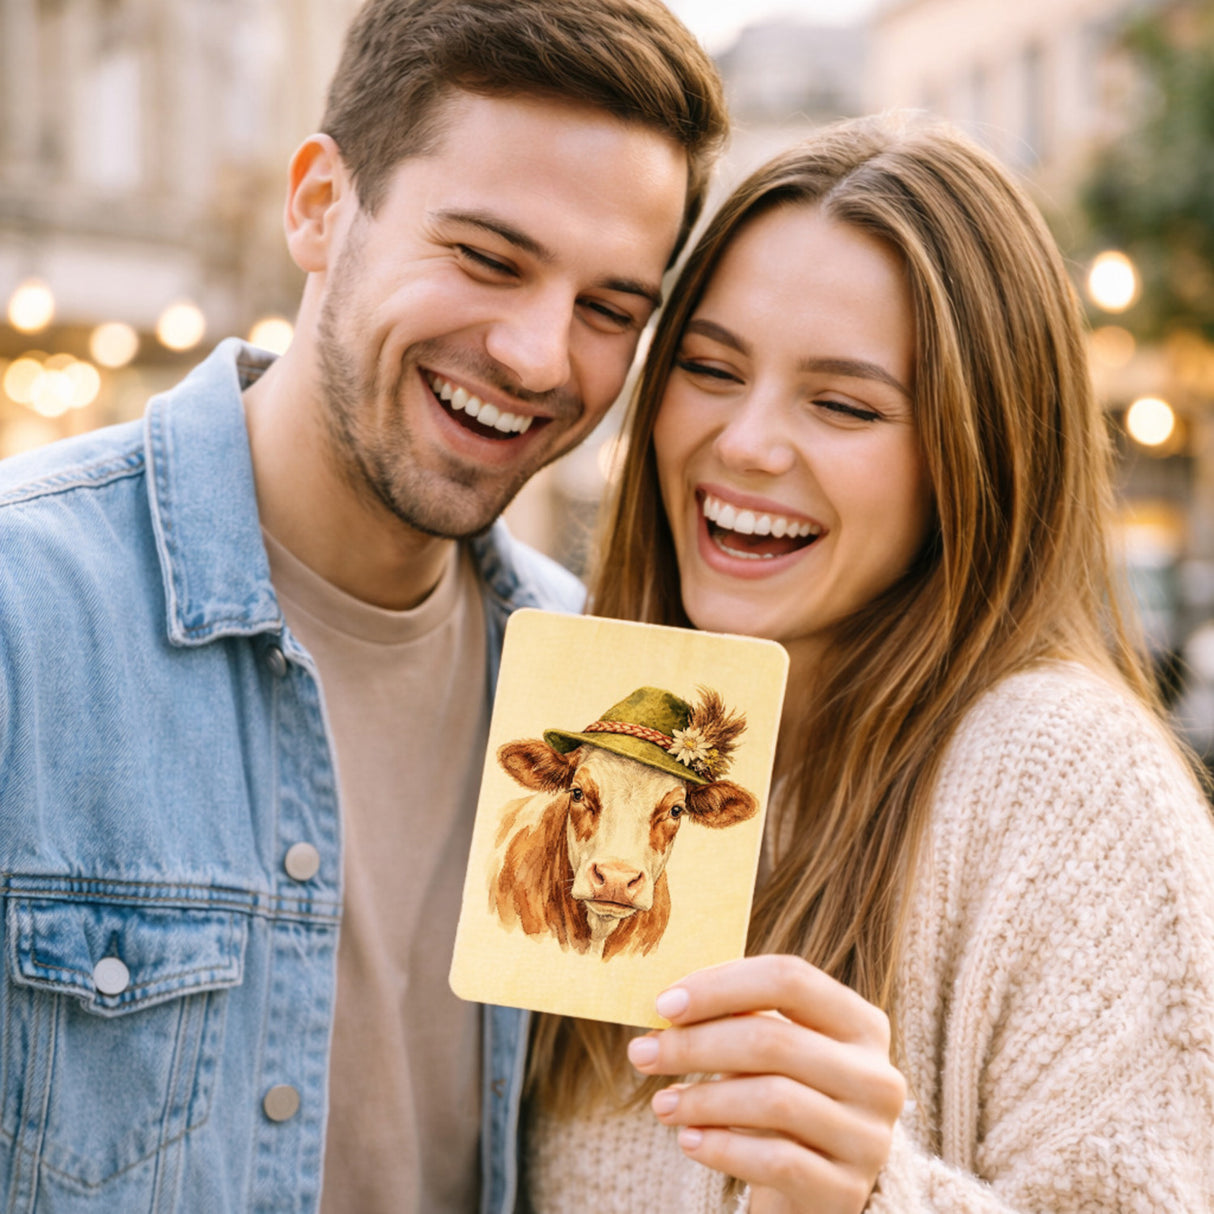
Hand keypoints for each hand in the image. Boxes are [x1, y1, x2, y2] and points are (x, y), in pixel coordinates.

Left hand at [627, 954, 905, 1213]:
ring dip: (703, 1099)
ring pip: (774, 1100)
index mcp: (861, 1022)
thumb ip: (738, 1018)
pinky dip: (723, 1148)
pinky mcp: (846, 1188)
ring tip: (662, 1103)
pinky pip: (776, 1160)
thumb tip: (668, 1002)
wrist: (814, 1186)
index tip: (664, 1003)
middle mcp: (877, 1075)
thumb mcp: (773, 1052)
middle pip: (775, 1040)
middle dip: (696, 1045)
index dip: (721, 986)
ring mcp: (868, 1136)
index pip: (790, 979)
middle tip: (642, 1053)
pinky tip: (689, 1141)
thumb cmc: (781, 1097)